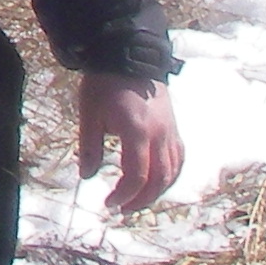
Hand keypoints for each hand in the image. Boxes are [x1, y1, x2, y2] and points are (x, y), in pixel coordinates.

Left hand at [76, 73, 184, 212]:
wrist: (128, 55)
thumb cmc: (103, 84)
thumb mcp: (89, 113)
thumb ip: (90, 147)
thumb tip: (87, 177)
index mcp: (137, 131)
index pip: (137, 175)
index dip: (124, 194)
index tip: (109, 203)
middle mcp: (160, 134)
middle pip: (159, 179)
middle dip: (141, 199)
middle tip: (122, 209)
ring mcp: (171, 131)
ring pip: (172, 172)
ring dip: (156, 191)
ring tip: (137, 201)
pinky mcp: (174, 126)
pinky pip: (178, 158)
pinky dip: (170, 175)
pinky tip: (157, 182)